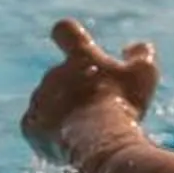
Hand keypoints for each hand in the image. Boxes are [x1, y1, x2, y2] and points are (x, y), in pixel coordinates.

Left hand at [21, 20, 159, 161]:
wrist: (97, 139)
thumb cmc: (122, 102)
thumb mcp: (143, 74)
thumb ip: (141, 55)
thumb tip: (134, 48)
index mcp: (79, 57)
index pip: (65, 31)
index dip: (69, 34)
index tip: (74, 41)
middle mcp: (53, 73)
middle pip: (62, 77)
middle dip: (77, 89)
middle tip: (100, 107)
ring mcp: (38, 100)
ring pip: (50, 102)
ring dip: (66, 111)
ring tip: (88, 130)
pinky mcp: (30, 126)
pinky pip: (39, 127)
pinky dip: (53, 132)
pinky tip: (71, 141)